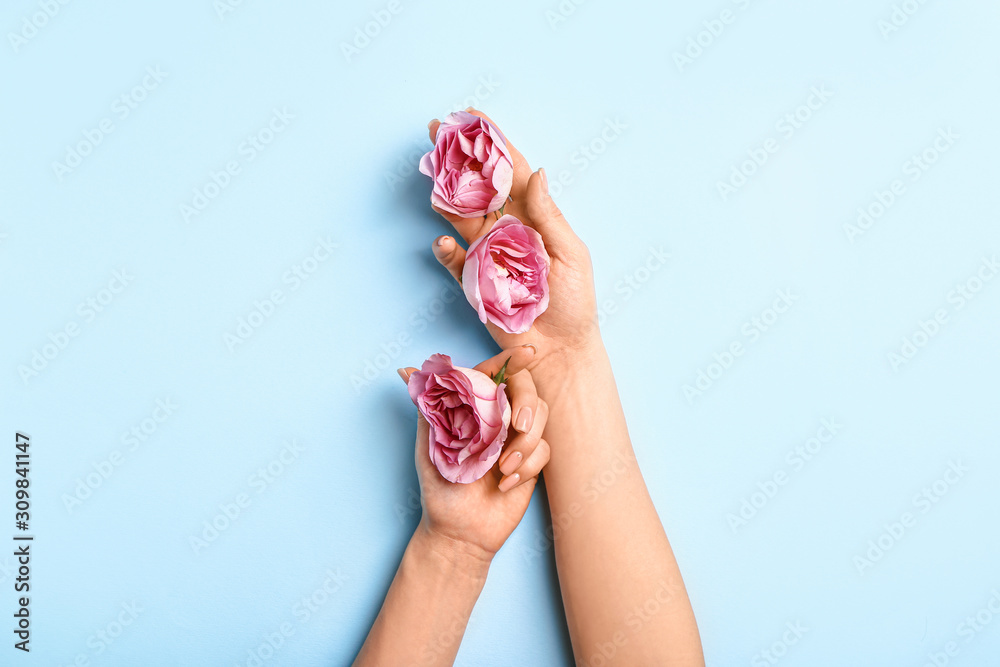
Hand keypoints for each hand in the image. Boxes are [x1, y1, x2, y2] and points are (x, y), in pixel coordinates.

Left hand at [399, 346, 549, 559]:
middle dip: (527, 403)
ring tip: (502, 468)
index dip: (511, 359)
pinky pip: (544, 450)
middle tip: (516, 424)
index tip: (527, 354)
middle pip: (527, 388)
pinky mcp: (532, 461)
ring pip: (540, 417)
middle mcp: (497, 418)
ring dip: (524, 443)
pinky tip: (505, 483)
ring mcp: (517, 438)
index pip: (494, 373)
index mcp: (473, 408)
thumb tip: (407, 371)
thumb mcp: (428, 445)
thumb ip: (426, 407)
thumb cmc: (440, 488)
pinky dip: (526, 466)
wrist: (459, 531)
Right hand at [426, 109, 600, 370]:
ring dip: (444, 193)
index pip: (511, 171)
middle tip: (435, 131)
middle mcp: (507, 228)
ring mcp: (487, 252)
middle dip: (457, 157)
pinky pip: (453, 258)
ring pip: (458, 214)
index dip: (493, 143)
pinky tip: (445, 242)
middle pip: (477, 185)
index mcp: (534, 216)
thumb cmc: (574, 302)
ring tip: (431, 175)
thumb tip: (535, 172)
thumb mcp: (571, 254)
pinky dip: (445, 249)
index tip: (472, 116)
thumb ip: (549, 215)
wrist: (560, 349)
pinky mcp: (472, 280)